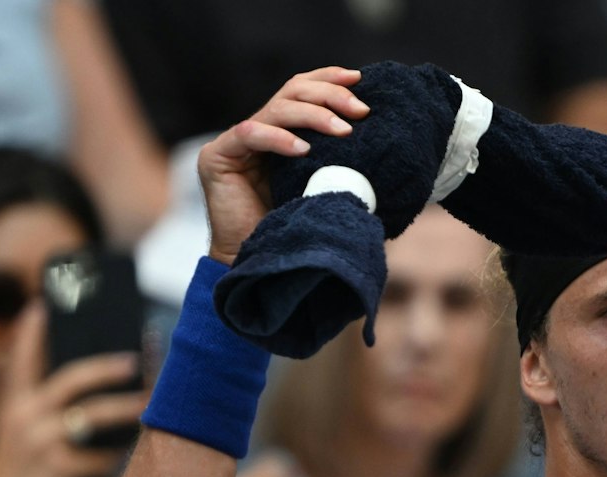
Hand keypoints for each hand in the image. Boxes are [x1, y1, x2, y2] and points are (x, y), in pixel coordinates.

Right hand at [0, 306, 144, 476]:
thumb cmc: (19, 475)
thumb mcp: (20, 436)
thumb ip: (46, 412)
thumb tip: (100, 391)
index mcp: (14, 405)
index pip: (23, 359)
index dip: (32, 331)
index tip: (44, 304)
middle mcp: (23, 417)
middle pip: (71, 379)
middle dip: (107, 366)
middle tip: (136, 358)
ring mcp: (39, 443)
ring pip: (93, 414)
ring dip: (129, 406)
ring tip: (151, 401)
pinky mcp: (55, 471)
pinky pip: (99, 456)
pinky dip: (119, 452)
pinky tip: (137, 446)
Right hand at [198, 67, 370, 265]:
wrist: (261, 264)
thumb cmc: (297, 232)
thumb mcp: (328, 192)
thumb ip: (344, 170)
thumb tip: (388, 155)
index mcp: (283, 135)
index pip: (303, 93)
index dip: (329, 80)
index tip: (360, 81)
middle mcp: (259, 132)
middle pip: (292, 93)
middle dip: (329, 95)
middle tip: (360, 110)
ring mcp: (237, 143)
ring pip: (276, 109)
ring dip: (313, 115)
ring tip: (343, 131)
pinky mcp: (217, 157)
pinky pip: (250, 134)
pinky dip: (279, 138)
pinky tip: (303, 150)